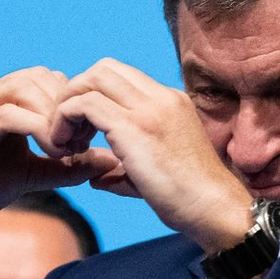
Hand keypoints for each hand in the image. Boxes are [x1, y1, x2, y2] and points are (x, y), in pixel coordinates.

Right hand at [0, 69, 112, 278]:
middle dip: (69, 107)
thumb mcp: (36, 175)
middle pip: (39, 76)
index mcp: (5, 101)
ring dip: (55, 116)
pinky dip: (36, 129)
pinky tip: (53, 151)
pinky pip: (6, 116)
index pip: (49, 79)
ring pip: (23, 89)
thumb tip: (109, 160)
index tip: (91, 134)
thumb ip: (69, 167)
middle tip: (83, 141)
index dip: (75, 102)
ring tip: (68, 149)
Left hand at [50, 59, 250, 250]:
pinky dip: (63, 119)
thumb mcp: (160, 172)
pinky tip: (64, 146)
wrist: (216, 210)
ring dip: (67, 104)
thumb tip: (97, 178)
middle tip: (71, 130)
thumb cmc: (194, 201)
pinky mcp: (134, 127)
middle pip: (103, 68)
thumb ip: (125, 169)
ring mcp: (148, 110)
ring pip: (90, 79)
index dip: (96, 95)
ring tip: (65, 140)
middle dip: (77, 92)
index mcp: (172, 104)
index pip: (123, 77)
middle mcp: (161, 98)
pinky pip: (83, 104)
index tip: (87, 130)